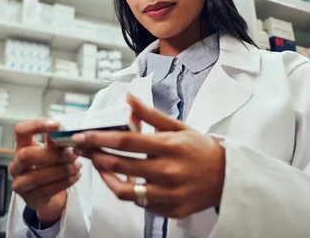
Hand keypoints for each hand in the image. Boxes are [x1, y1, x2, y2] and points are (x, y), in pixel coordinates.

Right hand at [9, 118, 81, 225]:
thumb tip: (64, 130)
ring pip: (37, 176)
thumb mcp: (53, 151)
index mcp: (22, 147)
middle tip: (74, 153)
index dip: (36, 125)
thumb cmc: (51, 167)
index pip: (20, 130)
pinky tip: (76, 176)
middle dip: (53, 154)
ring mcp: (20, 183)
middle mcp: (16, 165)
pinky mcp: (30, 199)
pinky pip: (47, 190)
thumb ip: (56, 142)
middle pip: (27, 155)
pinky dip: (65, 181)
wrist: (51, 196)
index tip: (57, 125)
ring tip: (78, 165)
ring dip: (61, 170)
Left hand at [72, 94, 225, 218]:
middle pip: (121, 165)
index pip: (126, 142)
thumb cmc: (201, 149)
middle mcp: (168, 171)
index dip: (100, 138)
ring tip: (98, 165)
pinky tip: (121, 179)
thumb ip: (150, 115)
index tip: (82, 136)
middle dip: (95, 155)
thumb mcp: (179, 127)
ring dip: (106, 177)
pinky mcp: (169, 211)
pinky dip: (127, 191)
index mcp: (169, 146)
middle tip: (81, 149)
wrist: (228, 178)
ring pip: (125, 191)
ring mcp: (168, 194)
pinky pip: (139, 204)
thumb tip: (128, 98)